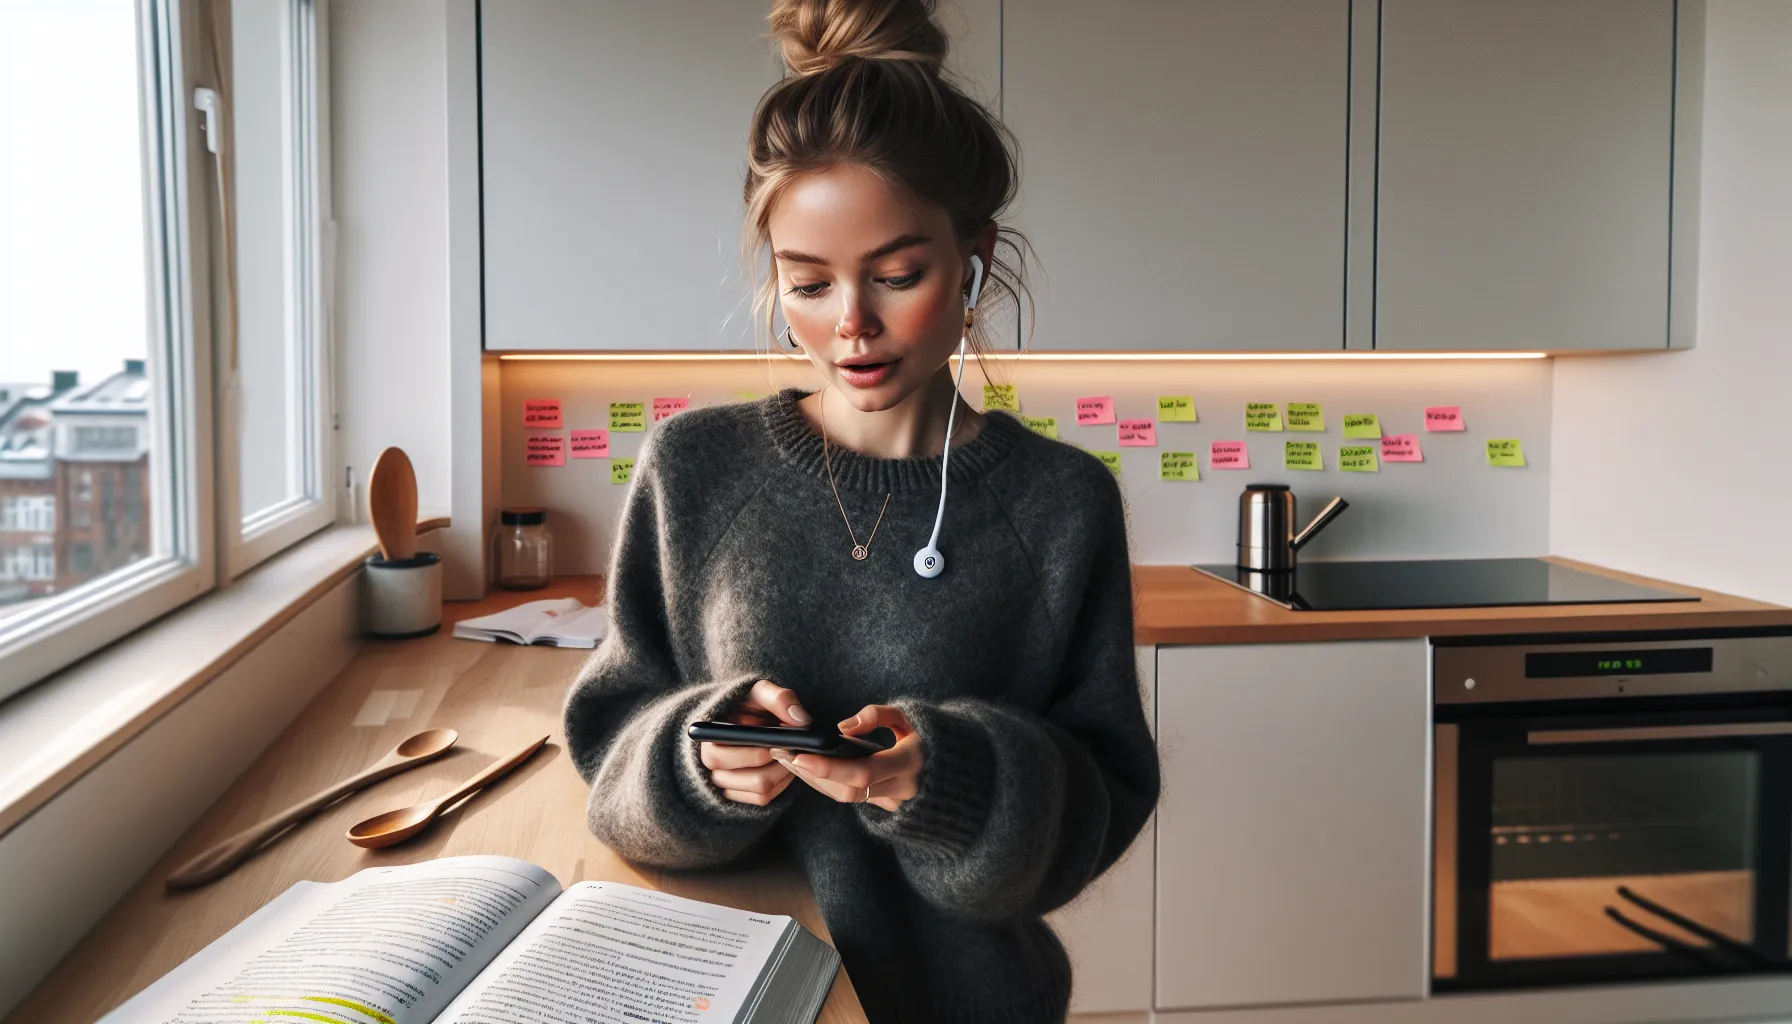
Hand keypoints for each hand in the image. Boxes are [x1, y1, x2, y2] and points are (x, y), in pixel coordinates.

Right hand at [699, 679, 811, 805]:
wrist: (746, 718)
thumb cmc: (751, 704)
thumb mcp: (761, 693)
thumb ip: (779, 699)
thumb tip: (800, 720)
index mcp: (709, 738)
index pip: (730, 757)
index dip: (761, 753)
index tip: (782, 742)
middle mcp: (710, 763)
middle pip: (755, 779)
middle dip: (780, 763)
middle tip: (792, 747)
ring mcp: (722, 781)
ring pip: (762, 790)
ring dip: (784, 773)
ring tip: (790, 754)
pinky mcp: (736, 794)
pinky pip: (763, 798)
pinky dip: (781, 784)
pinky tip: (785, 766)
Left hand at [771, 705, 922, 812]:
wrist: (951, 770)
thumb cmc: (927, 735)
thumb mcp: (909, 717)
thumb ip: (878, 715)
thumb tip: (843, 728)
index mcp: (909, 763)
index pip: (863, 772)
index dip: (829, 767)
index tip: (800, 755)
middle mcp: (900, 789)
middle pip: (848, 790)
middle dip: (813, 775)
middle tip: (784, 754)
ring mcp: (892, 802)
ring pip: (845, 797)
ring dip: (814, 780)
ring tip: (787, 758)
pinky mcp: (883, 805)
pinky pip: (850, 798)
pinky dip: (826, 784)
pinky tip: (806, 768)